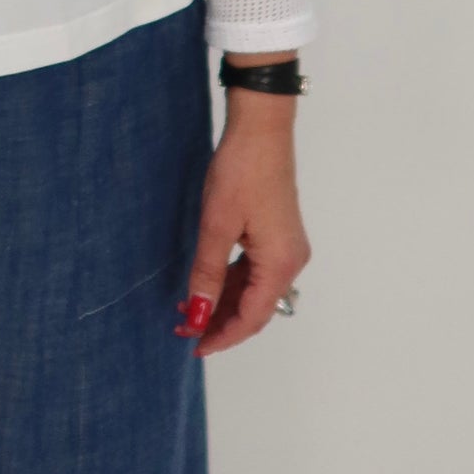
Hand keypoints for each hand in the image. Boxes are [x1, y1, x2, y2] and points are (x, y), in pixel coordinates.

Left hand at [175, 119, 310, 358]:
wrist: (260, 128)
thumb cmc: (241, 171)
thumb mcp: (217, 225)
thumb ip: (207, 273)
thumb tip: (199, 313)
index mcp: (281, 263)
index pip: (252, 317)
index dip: (223, 335)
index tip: (194, 345)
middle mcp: (290, 261)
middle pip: (255, 307)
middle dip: (219, 320)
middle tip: (183, 327)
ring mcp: (285, 246)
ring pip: (253, 289)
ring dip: (222, 300)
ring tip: (188, 306)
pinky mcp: (276, 233)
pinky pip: (254, 269)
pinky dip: (230, 280)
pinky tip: (206, 282)